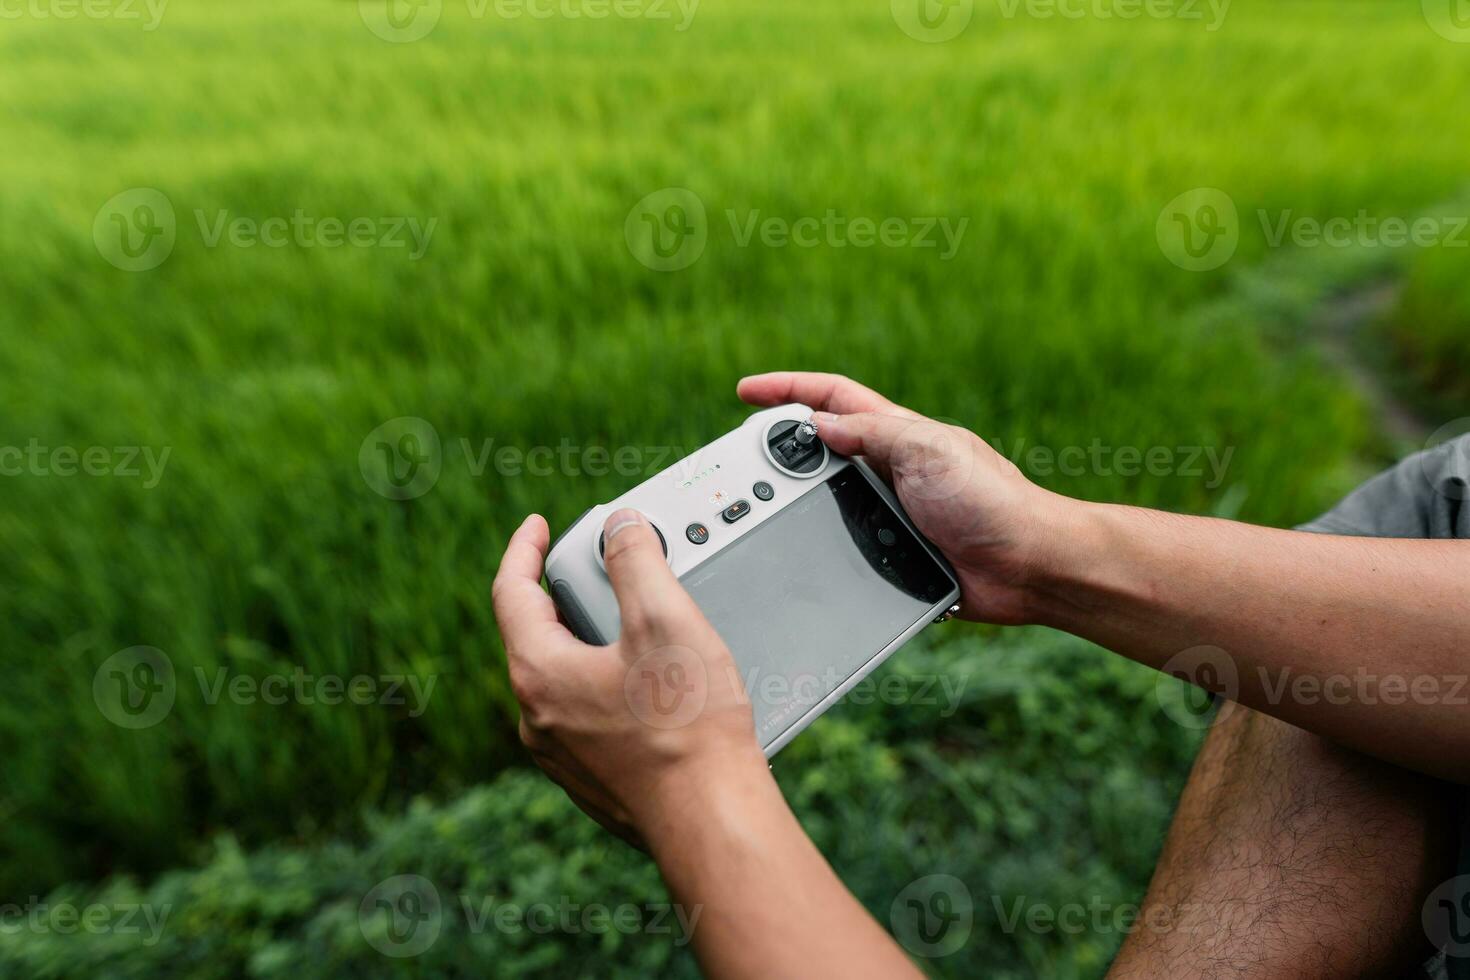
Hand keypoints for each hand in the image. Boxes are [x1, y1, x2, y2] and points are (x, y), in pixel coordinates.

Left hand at [491, 509, 767, 845]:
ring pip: (564, 680)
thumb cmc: (689, 728)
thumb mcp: (664, 620)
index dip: (524, 549)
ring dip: (590, 644)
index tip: (536, 527)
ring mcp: (564, 756)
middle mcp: (538, 720)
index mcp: (540, 674)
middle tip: (598, 571)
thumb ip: (636, 561)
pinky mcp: (594, 780)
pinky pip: (588, 718)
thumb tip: (620, 528)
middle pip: (537, 635)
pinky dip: (608, 688)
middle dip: (566, 596)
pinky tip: (653, 689)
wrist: (713, 819)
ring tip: (635, 628)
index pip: (511, 592)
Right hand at [738, 371, 1066, 624]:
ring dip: (795, 505)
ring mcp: (891, 514)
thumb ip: (873, 435)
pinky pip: (845, 549)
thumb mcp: (928, 451)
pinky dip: (821, 549)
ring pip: (826, 503)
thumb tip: (818, 425)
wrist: (1028, 566)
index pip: (832, 400)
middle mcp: (890, 471)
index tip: (747, 392)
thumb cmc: (991, 501)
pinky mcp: (895, 556)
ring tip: (762, 513)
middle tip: (739, 466)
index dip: (789, 390)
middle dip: (778, 452)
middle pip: (819, 452)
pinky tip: (800, 556)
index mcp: (897, 435)